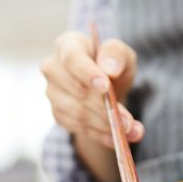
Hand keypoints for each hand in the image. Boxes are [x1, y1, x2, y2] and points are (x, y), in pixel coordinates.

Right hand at [40, 31, 143, 148]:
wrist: (106, 87)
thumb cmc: (112, 64)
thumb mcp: (122, 53)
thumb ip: (117, 53)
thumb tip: (109, 68)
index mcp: (67, 44)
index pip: (72, 58)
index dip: (87, 73)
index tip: (105, 87)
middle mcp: (53, 68)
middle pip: (76, 90)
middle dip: (103, 107)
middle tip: (128, 120)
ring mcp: (53, 92)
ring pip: (77, 113)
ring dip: (105, 124)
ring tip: (130, 129)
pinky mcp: (58, 113)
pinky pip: (78, 128)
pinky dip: (100, 134)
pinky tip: (116, 136)